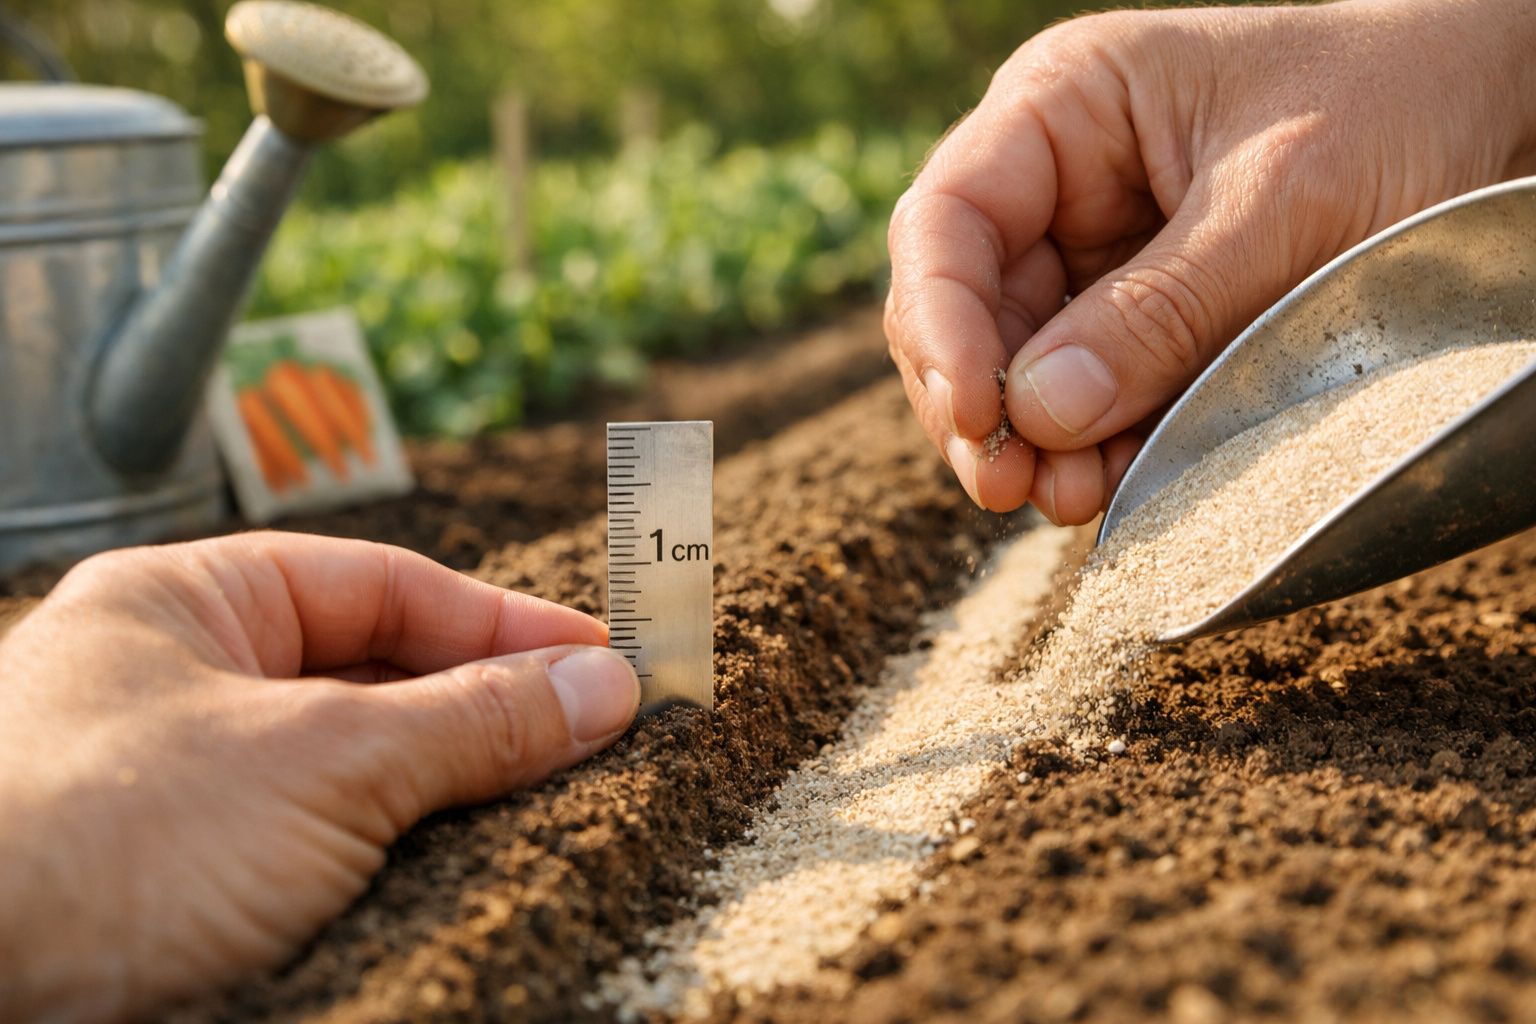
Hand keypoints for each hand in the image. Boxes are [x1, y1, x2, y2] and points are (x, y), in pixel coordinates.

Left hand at [0, 533, 638, 1021]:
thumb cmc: (101, 844)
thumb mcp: (325, 760)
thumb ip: (474, 718)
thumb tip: (603, 688)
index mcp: (187, 604)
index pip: (382, 586)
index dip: (502, 622)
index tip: (602, 659)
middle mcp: (183, 684)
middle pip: (377, 673)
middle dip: (488, 705)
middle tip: (600, 733)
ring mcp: (185, 790)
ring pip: (356, 766)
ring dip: (453, 784)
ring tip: (559, 800)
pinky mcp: (192, 884)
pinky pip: (327, 845)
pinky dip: (403, 851)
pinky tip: (473, 867)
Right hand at [887, 0, 1535, 522]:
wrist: (1503, 102)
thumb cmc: (1401, 100)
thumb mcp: (1284, 203)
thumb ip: (1160, 309)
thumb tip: (1039, 413)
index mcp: (1066, 105)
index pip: (948, 218)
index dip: (941, 321)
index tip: (975, 412)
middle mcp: (1062, 181)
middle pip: (967, 304)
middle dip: (982, 402)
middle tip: (1010, 486)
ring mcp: (1098, 253)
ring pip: (1019, 363)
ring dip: (1032, 441)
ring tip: (1066, 499)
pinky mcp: (1143, 318)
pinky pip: (1089, 394)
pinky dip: (1090, 448)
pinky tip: (1107, 486)